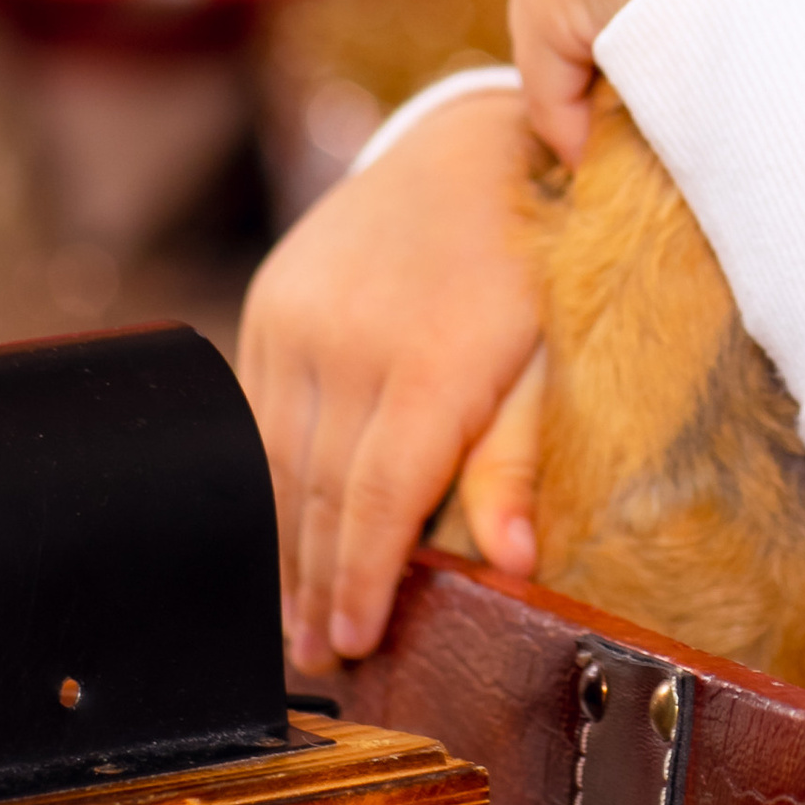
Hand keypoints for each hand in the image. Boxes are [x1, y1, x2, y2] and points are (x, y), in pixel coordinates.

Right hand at [239, 86, 545, 671]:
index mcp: (430, 364)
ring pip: (275, 463)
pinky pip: (255, 412)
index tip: (352, 645)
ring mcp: (298, 317)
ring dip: (282, 546)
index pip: (378, 505)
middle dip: (317, 586)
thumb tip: (512, 566)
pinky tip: (276, 528)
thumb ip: (517, 459)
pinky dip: (264, 478)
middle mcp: (350, 341)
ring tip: (292, 617)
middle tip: (319, 656)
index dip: (361, 584)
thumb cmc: (532, 266)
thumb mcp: (550, 358)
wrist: (473, 148)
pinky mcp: (270, 300)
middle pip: (321, 496)